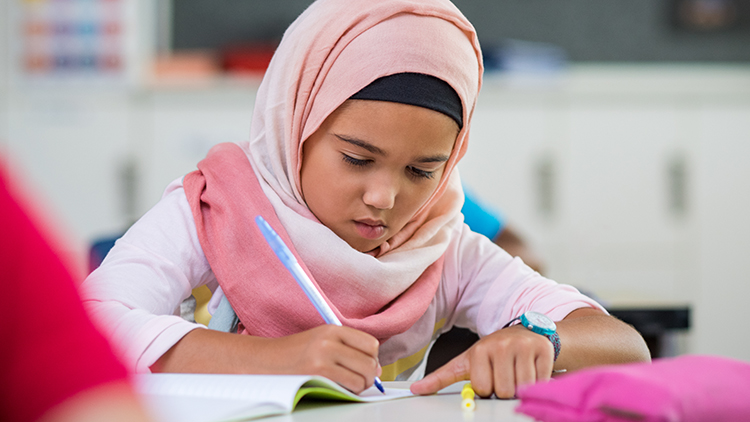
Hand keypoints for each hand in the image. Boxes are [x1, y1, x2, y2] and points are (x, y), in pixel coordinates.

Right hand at [260, 325, 381, 393]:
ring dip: (361, 384)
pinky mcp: (318, 375)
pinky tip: (341, 388)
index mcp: (332, 329)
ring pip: (363, 376)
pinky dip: (351, 390)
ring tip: (350, 384)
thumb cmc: (294, 353)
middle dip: (370, 374)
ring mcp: (323, 358)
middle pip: (370, 361)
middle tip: (361, 379)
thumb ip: (347, 348)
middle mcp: (329, 341)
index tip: (366, 364)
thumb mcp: (321, 340)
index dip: (372, 357)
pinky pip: (350, 385)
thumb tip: (376, 367)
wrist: (266, 361)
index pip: (370, 343)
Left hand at [410, 325, 553, 397]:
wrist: (526, 333)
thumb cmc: (494, 352)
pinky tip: (532, 369)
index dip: (487, 388)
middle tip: (505, 374)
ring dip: (522, 387)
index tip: (489, 376)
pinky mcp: (543, 350)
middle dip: (505, 389)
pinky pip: (542, 381)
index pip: (483, 388)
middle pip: (504, 390)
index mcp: (480, 349)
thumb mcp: (466, 362)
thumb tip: (416, 390)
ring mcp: (523, 346)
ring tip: (518, 371)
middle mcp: (501, 345)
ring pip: (524, 388)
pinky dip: (539, 381)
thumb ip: (441, 377)